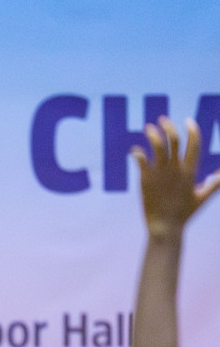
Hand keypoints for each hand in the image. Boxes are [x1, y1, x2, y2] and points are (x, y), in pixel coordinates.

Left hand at [135, 116, 219, 238]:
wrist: (165, 227)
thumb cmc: (184, 214)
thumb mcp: (202, 197)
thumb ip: (214, 184)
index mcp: (190, 171)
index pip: (194, 144)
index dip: (192, 130)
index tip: (188, 121)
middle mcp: (176, 169)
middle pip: (174, 140)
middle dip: (169, 126)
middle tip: (163, 119)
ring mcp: (160, 173)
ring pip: (157, 145)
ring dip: (153, 134)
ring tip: (148, 127)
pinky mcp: (146, 179)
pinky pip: (141, 160)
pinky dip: (138, 152)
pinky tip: (135, 150)